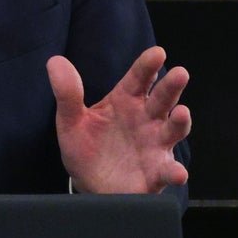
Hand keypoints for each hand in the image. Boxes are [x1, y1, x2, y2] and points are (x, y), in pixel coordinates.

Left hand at [47, 46, 190, 193]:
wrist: (89, 185)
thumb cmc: (85, 147)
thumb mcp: (71, 121)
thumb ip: (67, 93)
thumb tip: (55, 61)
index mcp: (126, 101)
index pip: (139, 78)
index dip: (148, 65)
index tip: (157, 53)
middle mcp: (146, 119)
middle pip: (162, 99)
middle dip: (172, 86)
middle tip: (180, 73)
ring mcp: (154, 145)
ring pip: (172, 130)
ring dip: (180, 122)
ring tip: (182, 112)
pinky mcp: (156, 173)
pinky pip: (167, 171)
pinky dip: (174, 171)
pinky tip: (176, 172)